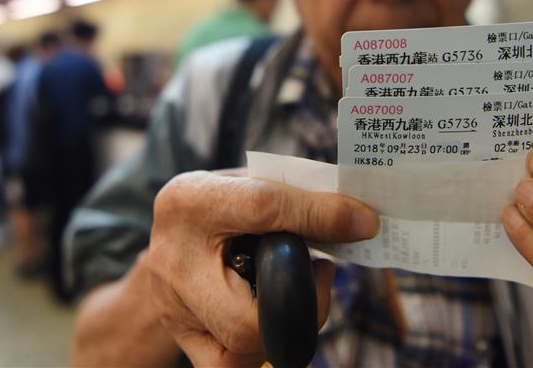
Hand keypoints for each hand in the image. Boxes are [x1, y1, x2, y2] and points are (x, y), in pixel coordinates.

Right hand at [145, 169, 379, 367]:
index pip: (261, 206)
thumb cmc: (218, 205)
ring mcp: (175, 307)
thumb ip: (291, 194)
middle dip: (300, 302)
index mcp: (190, 201)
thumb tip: (358, 217)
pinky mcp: (184, 337)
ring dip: (287, 324)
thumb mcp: (245, 182)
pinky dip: (263, 348)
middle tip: (319, 274)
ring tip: (299, 291)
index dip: (319, 215)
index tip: (363, 221)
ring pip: (243, 345)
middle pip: (248, 311)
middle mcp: (173, 259)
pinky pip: (231, 365)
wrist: (169, 239)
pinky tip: (276, 318)